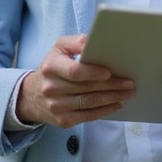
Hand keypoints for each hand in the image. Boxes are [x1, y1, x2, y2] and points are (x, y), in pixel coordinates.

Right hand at [16, 35, 136, 128]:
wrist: (32, 95)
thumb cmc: (52, 67)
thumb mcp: (58, 49)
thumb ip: (75, 42)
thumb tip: (92, 40)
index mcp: (51, 67)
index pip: (74, 72)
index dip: (93, 73)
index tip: (109, 72)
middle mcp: (52, 88)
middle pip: (87, 88)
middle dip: (112, 85)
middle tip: (130, 83)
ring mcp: (56, 106)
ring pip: (90, 103)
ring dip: (112, 98)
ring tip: (128, 93)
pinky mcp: (63, 120)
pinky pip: (88, 116)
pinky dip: (105, 111)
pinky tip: (117, 104)